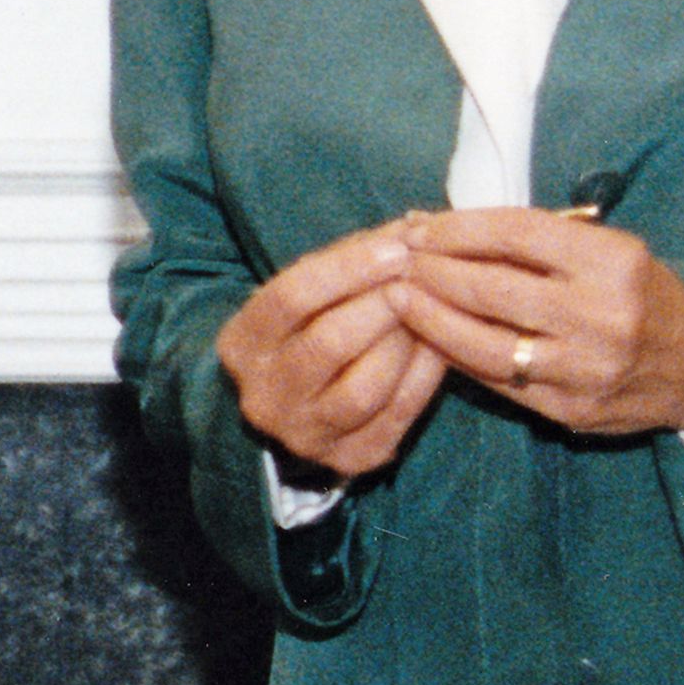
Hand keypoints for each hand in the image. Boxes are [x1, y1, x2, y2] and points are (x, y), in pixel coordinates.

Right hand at [211, 221, 451, 477]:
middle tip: (421, 279)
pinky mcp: (348, 459)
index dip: (348, 268)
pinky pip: (395, 416)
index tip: (397, 247)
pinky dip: (424, 376)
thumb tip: (415, 225)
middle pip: (328, 344)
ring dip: (404, 343)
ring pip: (362, 389)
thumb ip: (352, 261)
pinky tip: (441, 345)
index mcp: (242, 344)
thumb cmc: (307, 329)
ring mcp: (304, 434)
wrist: (291, 404)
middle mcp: (264, 395)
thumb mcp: (311, 292)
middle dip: (383, 305)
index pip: (290, 297)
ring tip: (430, 312)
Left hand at [392, 207, 683, 437]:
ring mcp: (585, 368)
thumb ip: (538, 241)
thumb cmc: (642, 294)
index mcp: (613, 262)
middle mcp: (601, 315)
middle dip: (434, 272)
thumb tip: (442, 226)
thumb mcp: (611, 249)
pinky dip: (458, 356)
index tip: (420, 227)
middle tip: (398, 262)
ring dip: (431, 318)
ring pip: (484, 343)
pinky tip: (431, 338)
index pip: (515, 235)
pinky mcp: (570, 409)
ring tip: (400, 299)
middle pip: (491, 289)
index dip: (458, 229)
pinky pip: (497, 381)